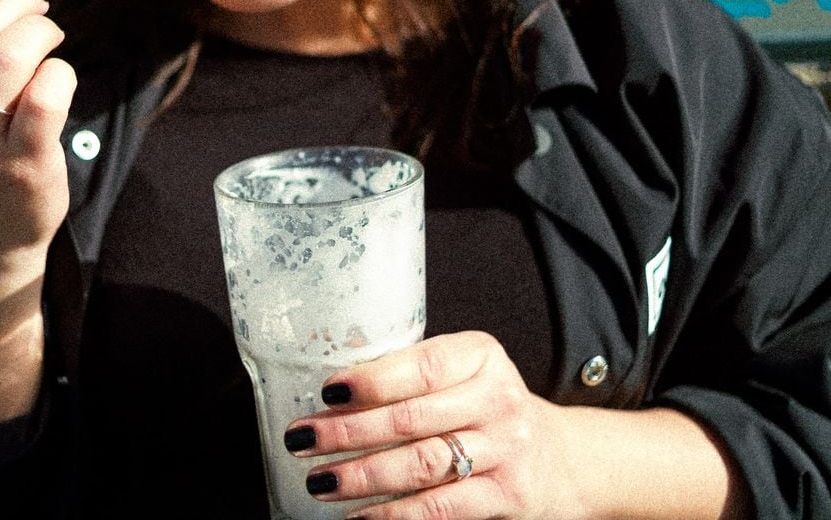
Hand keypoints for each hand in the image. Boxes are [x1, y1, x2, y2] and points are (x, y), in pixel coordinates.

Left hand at [284, 331, 570, 519]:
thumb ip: (414, 373)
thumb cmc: (486, 405)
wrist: (555, 456)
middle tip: (303, 439)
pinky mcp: (506, 497)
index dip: (373, 380)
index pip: (423, 365)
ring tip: (319, 480)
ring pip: (421, 466)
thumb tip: (334, 393)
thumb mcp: (463, 372)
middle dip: (348, 431)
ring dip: (362, 477)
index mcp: (481, 355)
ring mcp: (506, 450)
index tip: (328, 391)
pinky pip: (439, 509)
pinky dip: (393, 516)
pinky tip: (359, 516)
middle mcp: (498, 399)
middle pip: (411, 418)